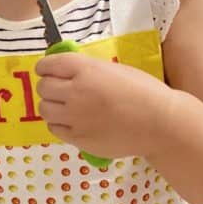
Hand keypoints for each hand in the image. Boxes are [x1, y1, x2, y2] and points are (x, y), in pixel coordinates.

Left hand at [35, 52, 174, 160]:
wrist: (160, 123)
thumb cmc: (143, 92)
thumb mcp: (114, 70)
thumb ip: (87, 70)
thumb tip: (65, 72)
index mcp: (85, 70)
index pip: (48, 65)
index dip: (45, 68)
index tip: (48, 71)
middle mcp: (75, 92)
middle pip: (43, 88)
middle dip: (49, 88)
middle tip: (60, 91)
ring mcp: (75, 117)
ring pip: (44, 109)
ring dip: (52, 107)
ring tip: (66, 108)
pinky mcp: (78, 138)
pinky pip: (55, 129)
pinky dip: (60, 125)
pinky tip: (74, 123)